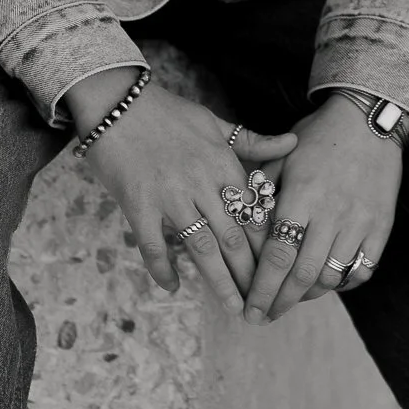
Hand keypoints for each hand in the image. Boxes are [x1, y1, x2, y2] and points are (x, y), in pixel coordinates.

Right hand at [73, 74, 296, 314]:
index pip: (254, 212)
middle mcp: (200, 182)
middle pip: (233, 237)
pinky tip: (173, 286)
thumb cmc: (166, 111)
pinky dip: (163, 268)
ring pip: (201, 247)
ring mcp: (168, 195)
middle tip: (261, 303)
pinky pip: (153, 245)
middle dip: (250, 274)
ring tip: (233, 307)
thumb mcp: (214, 122)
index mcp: (222, 163)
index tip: (279, 270)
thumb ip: (252, 141)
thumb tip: (292, 141)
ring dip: (219, 281)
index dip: (268, 246)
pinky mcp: (137, 204)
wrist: (115, 100)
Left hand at [242, 94, 402, 323]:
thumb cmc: (319, 136)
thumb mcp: (284, 156)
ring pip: (332, 277)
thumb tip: (239, 223)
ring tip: (290, 299)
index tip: (248, 308)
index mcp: (301, 196)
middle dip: (279, 303)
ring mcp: (359, 223)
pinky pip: (362, 270)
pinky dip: (343, 284)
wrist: (367, 121)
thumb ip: (261, 190)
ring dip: (308, 296)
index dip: (261, 288)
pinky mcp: (381, 228)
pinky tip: (326, 283)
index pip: (277, 255)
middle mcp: (331, 214)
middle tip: (263, 317)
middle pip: (302, 275)